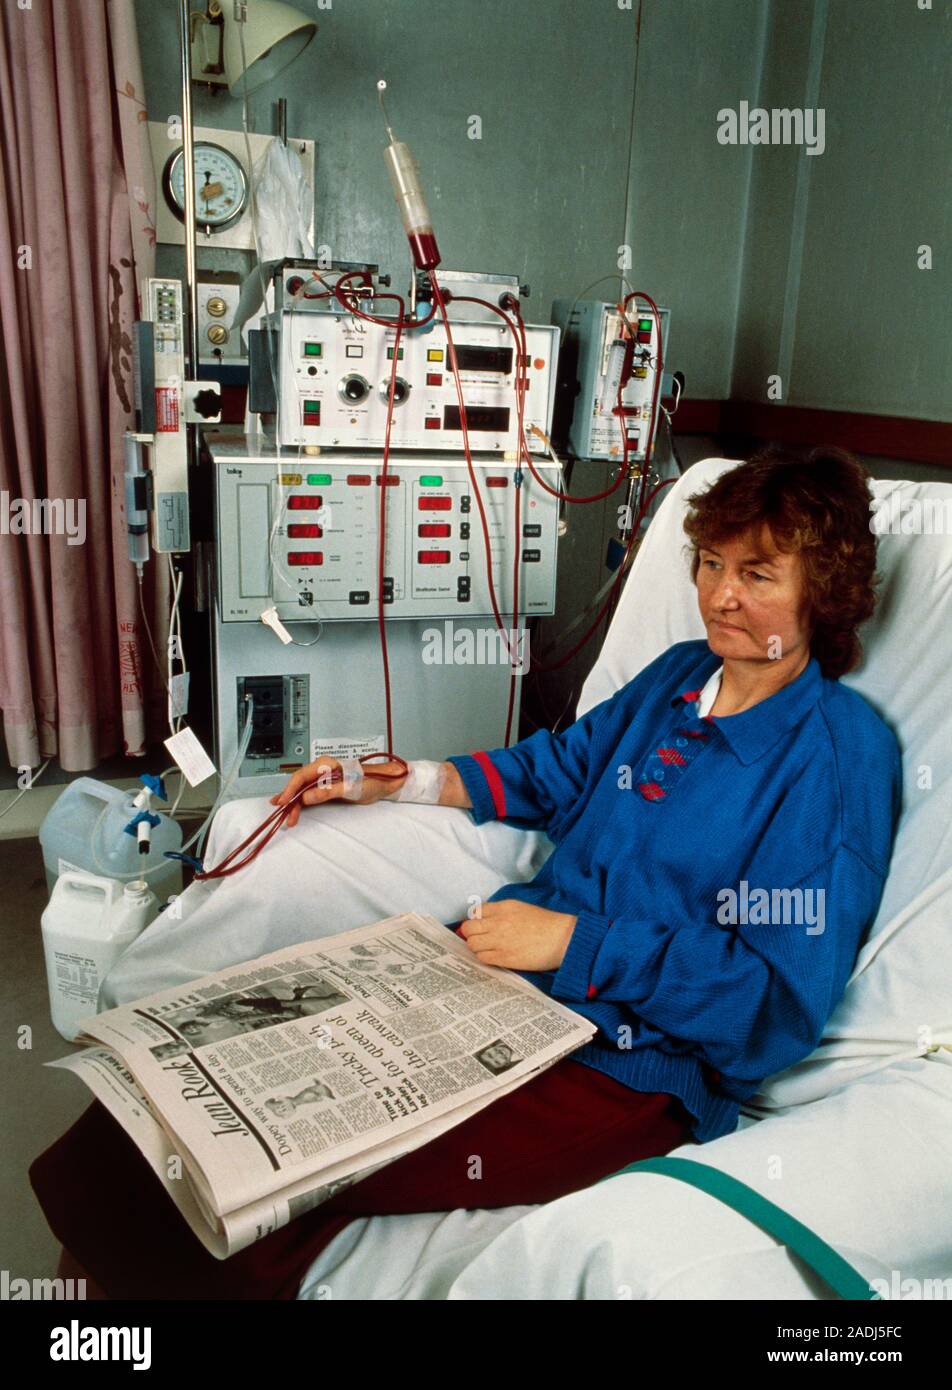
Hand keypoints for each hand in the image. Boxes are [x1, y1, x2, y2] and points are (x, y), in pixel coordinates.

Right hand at [269, 757, 406, 827]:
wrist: (384, 782)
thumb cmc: (371, 780)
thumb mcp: (350, 787)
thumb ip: (328, 791)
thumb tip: (307, 797)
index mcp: (326, 764)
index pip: (301, 776)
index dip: (290, 789)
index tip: (283, 801)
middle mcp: (322, 770)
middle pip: (299, 784)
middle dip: (290, 799)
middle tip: (283, 814)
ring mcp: (324, 779)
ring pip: (303, 791)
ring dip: (295, 804)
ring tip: (289, 818)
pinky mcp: (327, 788)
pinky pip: (310, 795)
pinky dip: (302, 804)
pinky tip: (293, 809)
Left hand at [457, 900, 576, 971]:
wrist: (563, 939)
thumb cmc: (546, 924)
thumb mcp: (521, 908)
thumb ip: (502, 912)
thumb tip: (485, 919)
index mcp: (504, 908)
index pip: (475, 912)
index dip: (475, 920)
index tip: (478, 926)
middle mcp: (499, 922)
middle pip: (468, 928)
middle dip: (471, 933)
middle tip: (479, 938)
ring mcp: (500, 940)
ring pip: (472, 944)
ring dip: (477, 946)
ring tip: (487, 948)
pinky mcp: (505, 957)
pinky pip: (483, 958)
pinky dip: (485, 957)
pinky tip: (494, 956)